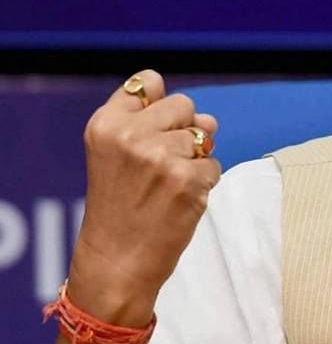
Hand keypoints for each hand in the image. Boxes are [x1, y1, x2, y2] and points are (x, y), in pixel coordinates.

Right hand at [67, 70, 220, 325]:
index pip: (148, 82)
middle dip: (182, 132)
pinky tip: (179, 201)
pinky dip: (204, 183)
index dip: (160, 106)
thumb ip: (149, 122)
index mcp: (106, 124)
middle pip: (185, 105)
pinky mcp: (187, 180)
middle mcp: (130, 135)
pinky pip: (214, 165)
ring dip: (194, 160)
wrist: (117, 261)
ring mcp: (160, 157)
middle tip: (158, 167)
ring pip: (203, 137)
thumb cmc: (120, 207)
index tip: (148, 132)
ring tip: (166, 186)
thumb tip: (207, 116)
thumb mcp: (114, 155)